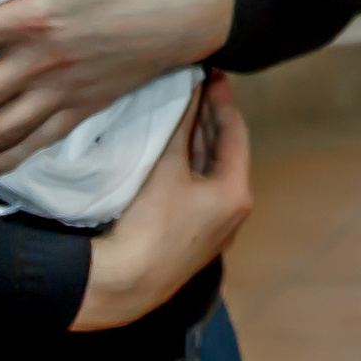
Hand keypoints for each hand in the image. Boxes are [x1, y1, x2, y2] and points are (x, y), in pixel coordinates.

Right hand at [72, 81, 251, 332]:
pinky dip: (188, 167)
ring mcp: (213, 228)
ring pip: (209, 173)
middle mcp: (233, 212)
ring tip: (183, 111)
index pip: (235, 133)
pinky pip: (196, 192)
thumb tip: (192, 87)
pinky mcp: (191, 238)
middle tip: (196, 88)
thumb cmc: (151, 225)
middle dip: (209, 120)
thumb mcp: (167, 167)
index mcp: (236, 193)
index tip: (213, 75)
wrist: (124, 285)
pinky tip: (171, 152)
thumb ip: (181, 124)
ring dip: (197, 143)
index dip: (222, 101)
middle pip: (224, 153)